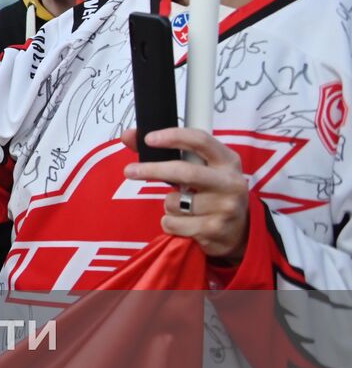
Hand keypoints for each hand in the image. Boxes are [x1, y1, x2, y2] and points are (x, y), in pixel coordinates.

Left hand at [121, 126, 249, 260]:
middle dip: (153, 170)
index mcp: (227, 161)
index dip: (173, 136)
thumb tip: (127, 136)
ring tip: (183, 208)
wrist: (239, 231)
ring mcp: (224, 207)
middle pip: (184, 171)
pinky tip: (186, 224)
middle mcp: (230, 182)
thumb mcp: (199, 168)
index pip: (201, 141)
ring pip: (174, 202)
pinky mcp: (214, 229)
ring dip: (168, 205)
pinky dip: (169, 223)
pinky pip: (173, 223)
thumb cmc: (210, 192)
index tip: (148, 138)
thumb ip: (165, 152)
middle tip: (129, 171)